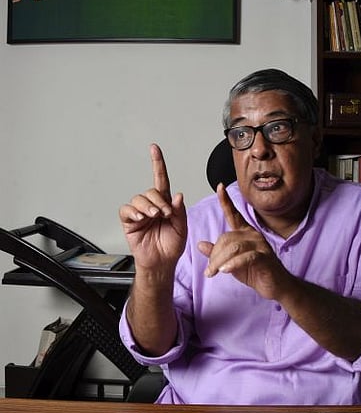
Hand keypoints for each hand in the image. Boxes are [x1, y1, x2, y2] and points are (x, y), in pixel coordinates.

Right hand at [119, 144, 186, 270]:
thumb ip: (180, 211)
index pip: (161, 179)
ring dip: (148, 206)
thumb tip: (178, 195)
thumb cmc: (171, 246)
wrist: (161, 264)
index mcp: (165, 204)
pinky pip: (127, 210)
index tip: (154, 148)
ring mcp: (139, 213)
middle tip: (165, 214)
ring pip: (139, 199)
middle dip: (159, 201)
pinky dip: (134, 212)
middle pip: (151, 191)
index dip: (157, 163)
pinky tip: (141, 219)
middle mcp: (152, 206)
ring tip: (154, 217)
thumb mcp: (182, 228)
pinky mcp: (129, 222)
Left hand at [197, 183, 290, 299]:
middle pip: (226, 237)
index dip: (226, 200)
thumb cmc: (255, 271)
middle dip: (214, 255)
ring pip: (234, 247)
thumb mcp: (231, 262)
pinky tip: (226, 271)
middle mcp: (253, 235)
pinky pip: (246, 257)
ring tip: (213, 273)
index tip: (219, 186)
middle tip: (209, 271)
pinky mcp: (264, 257)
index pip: (233, 214)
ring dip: (220, 262)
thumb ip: (217, 253)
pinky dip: (233, 264)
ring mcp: (260, 245)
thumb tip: (200, 244)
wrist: (276, 285)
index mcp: (245, 232)